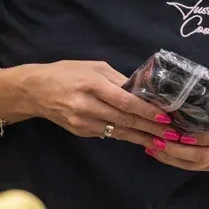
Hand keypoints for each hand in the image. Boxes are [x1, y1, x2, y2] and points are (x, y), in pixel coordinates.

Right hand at [17, 60, 174, 148]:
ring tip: (164, 141)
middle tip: (173, 134)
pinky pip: (108, 134)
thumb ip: (117, 78)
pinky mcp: (81, 132)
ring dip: (143, 137)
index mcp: (92, 85)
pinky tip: (143, 139)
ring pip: (118, 131)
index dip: (146, 111)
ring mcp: (83, 122)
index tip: (165, 116)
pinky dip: (127, 137)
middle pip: (125, 119)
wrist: (35, 91)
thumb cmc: (66, 73)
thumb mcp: (93, 67)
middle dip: (151, 128)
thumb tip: (141, 89)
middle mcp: (87, 106)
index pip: (124, 101)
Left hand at [145, 105, 208, 172]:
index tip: (180, 132)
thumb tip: (185, 86)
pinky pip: (189, 167)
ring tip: (150, 145)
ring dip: (169, 156)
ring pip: (192, 164)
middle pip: (201, 156)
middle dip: (177, 150)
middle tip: (157, 139)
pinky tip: (154, 151)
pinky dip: (170, 160)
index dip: (198, 136)